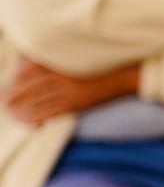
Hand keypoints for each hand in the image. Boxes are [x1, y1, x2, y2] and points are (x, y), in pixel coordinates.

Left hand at [4, 60, 140, 123]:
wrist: (128, 77)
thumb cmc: (106, 69)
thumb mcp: (81, 62)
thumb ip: (61, 65)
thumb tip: (39, 67)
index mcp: (63, 64)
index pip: (32, 70)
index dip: (18, 79)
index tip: (10, 87)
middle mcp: (63, 76)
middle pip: (31, 86)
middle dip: (15, 95)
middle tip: (4, 103)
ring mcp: (70, 89)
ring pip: (38, 100)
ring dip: (22, 109)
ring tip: (12, 115)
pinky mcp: (77, 102)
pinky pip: (52, 111)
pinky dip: (38, 118)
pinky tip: (31, 123)